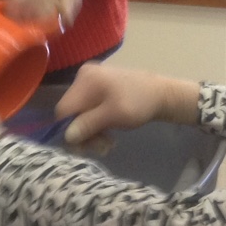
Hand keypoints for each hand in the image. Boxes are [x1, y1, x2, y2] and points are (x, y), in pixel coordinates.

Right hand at [56, 63, 199, 145]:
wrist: (161, 94)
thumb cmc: (140, 103)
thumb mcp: (115, 115)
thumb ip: (89, 124)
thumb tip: (66, 136)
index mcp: (86, 80)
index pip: (64, 109)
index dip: (69, 131)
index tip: (85, 147)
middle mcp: (83, 77)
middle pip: (71, 112)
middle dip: (84, 133)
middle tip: (101, 148)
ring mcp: (90, 81)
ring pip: (79, 113)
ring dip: (91, 131)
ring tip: (107, 143)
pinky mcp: (98, 88)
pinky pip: (88, 109)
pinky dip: (95, 124)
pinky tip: (107, 133)